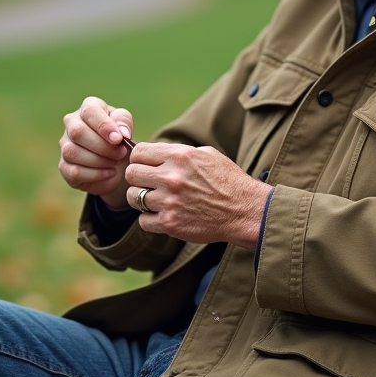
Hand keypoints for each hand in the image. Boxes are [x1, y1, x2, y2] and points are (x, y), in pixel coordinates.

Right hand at [58, 96, 133, 208]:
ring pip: (73, 152)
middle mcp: (71, 124)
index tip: (118, 139)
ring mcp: (64, 145)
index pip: (89, 111)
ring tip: (115, 162)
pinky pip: (75, 172)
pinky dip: (96, 174)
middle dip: (103, 146)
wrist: (117, 162)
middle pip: (77, 132)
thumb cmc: (119, 138)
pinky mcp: (64, 166)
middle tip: (121, 153)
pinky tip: (110, 172)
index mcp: (87, 108)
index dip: (103, 125)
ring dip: (99, 160)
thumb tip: (121, 133)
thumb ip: (124, 123)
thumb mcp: (125, 125)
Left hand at [124, 143, 271, 250]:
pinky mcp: (170, 223)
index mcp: (179, 156)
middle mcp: (171, 177)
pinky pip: (143, 221)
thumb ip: (178, 152)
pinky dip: (150, 219)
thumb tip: (155, 153)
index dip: (139, 158)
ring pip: (133, 198)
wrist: (244, 210)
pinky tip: (164, 215)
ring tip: (157, 200)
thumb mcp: (206, 154)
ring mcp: (169, 201)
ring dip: (142, 199)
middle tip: (149, 183)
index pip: (138, 152)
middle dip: (138, 178)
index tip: (145, 165)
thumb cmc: (227, 180)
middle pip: (131, 174)